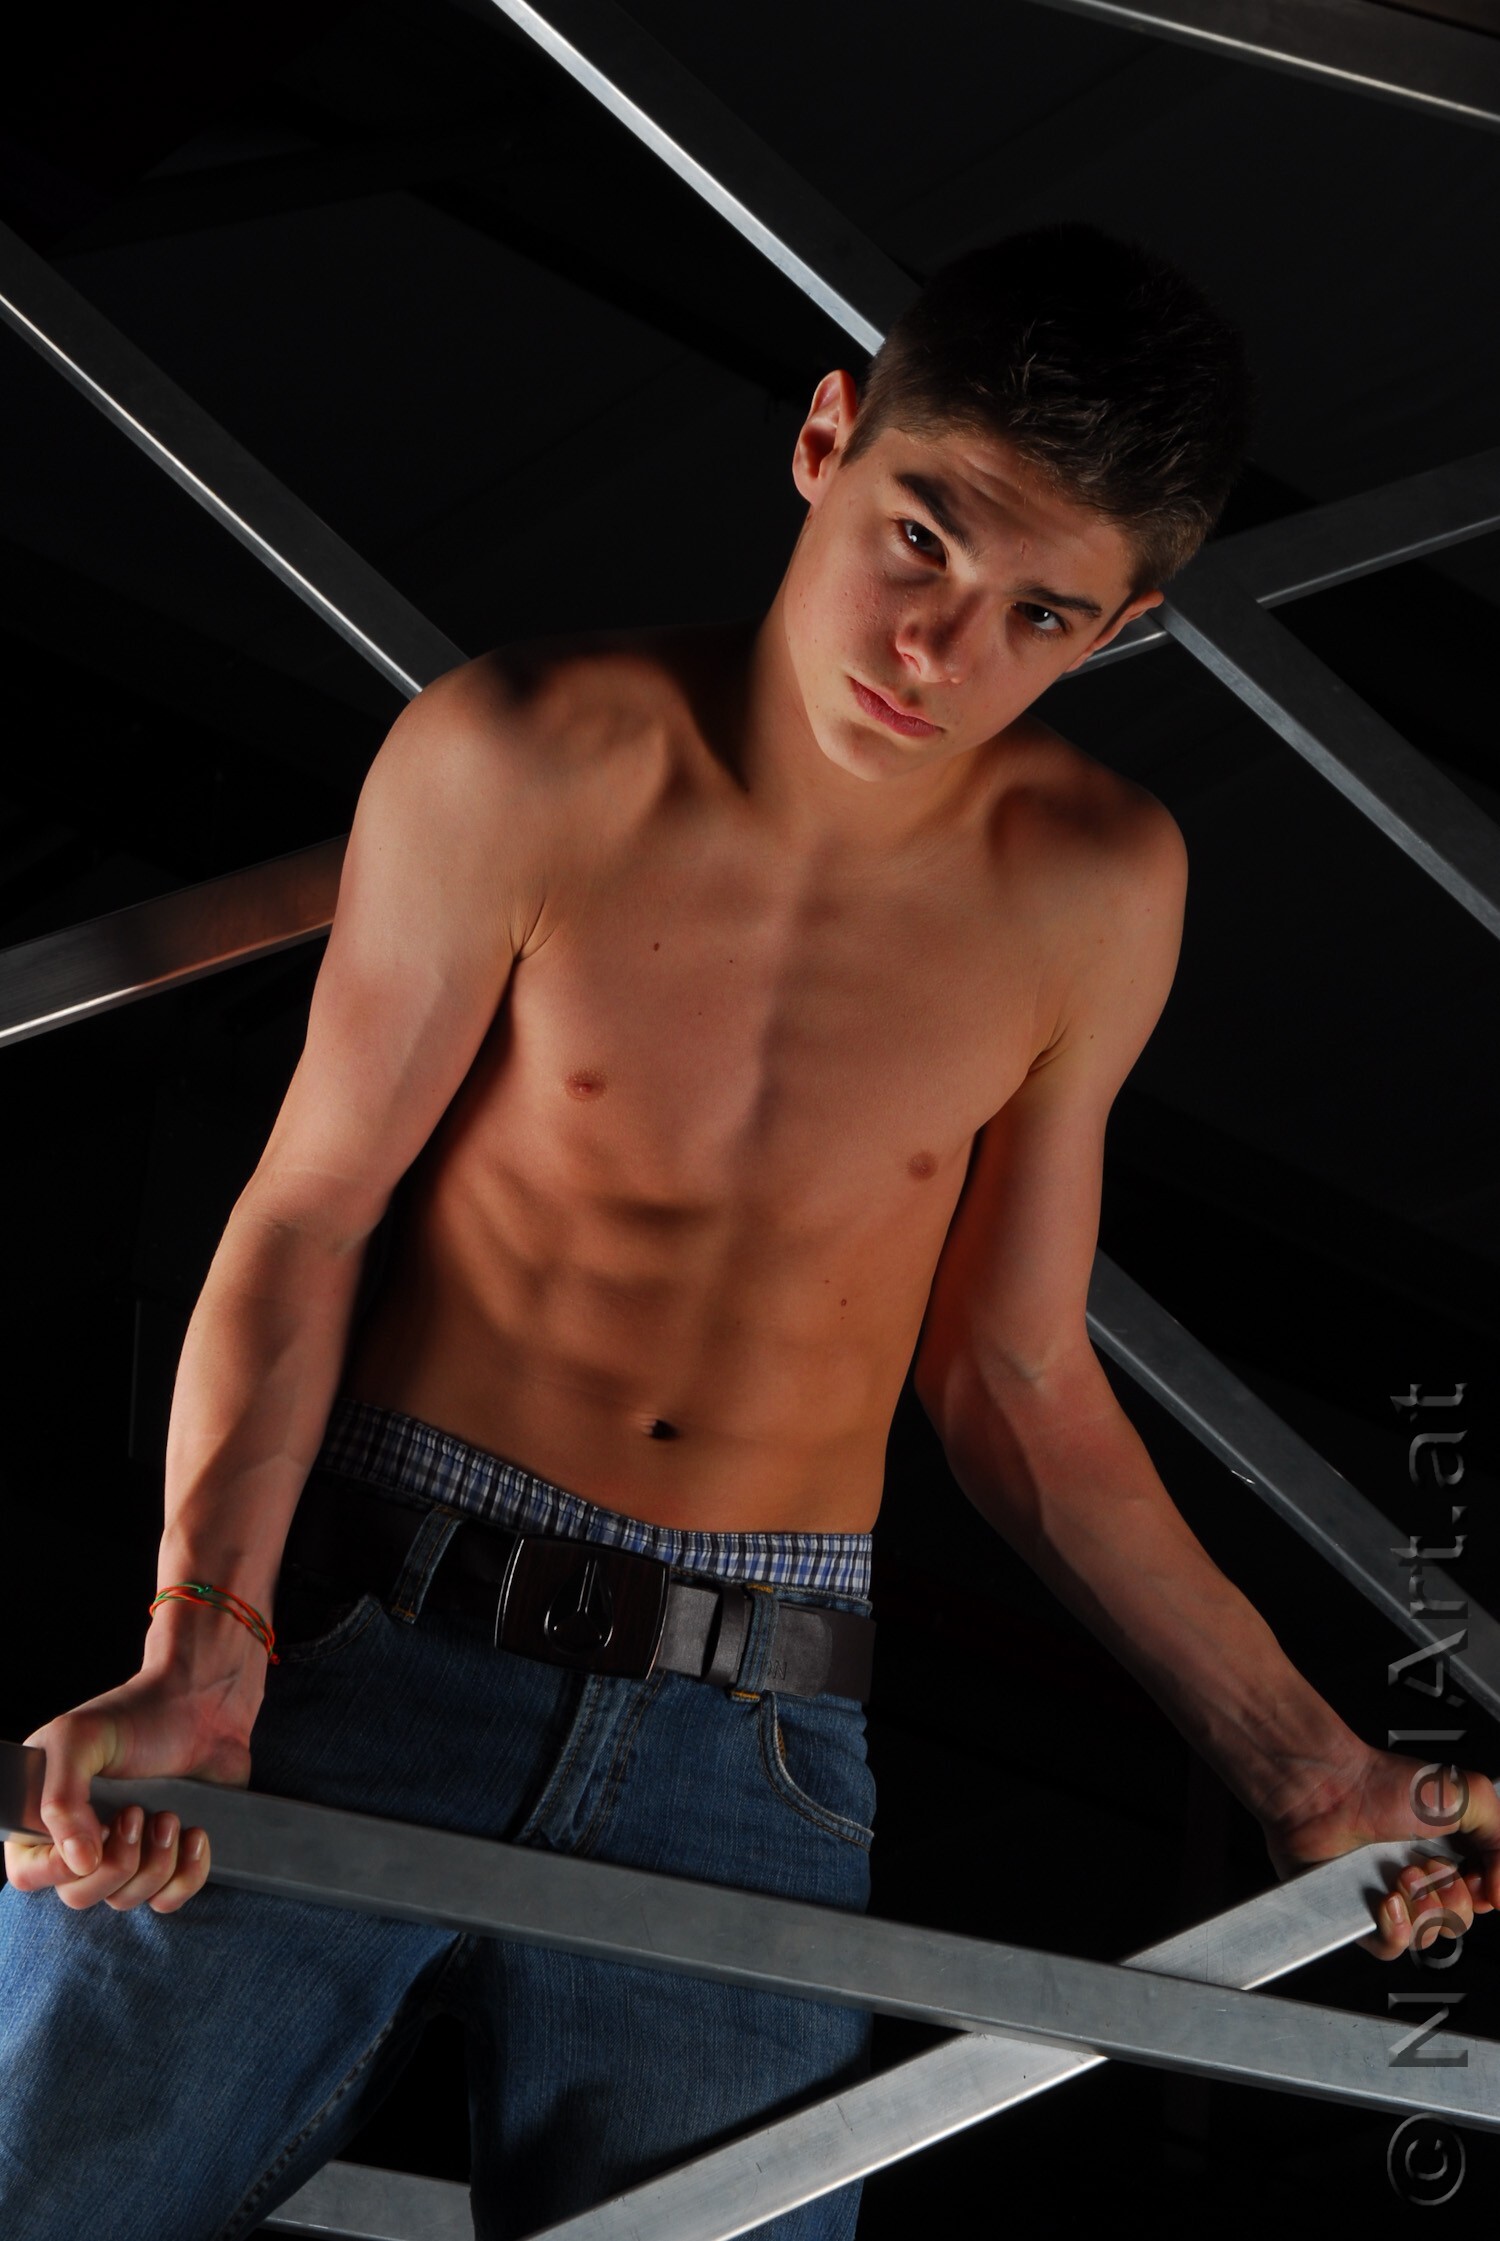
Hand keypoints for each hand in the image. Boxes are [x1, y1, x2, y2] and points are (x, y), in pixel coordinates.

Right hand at [4, 1668, 255, 1914]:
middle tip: (140, 1814)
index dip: (61, 1866)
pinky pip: (167, 1900)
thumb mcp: (80, 1740)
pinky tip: (196, 1834)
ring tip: (171, 1815)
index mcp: (45, 1814)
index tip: (101, 1828)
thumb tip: (79, 1864)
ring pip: (125, 1900)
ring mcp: (124, 1852)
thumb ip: (61, 1800)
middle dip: (117, 1862)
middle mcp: (80, 1840)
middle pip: (79, 1896)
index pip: (28, 1874)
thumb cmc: (136, 1714)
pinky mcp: (167, 1859)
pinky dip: (186, 1874)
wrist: (203, 1703)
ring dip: (156, 1861)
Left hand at [1263, 1744, 1499, 1961]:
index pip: (1481, 1895)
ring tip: (1402, 1875)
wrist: (1325, 1791)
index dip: (1483, 1893)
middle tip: (1429, 1867)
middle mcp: (1421, 1872)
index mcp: (1448, 1848)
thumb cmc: (1381, 1784)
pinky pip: (1390, 1948)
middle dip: (1451, 1897)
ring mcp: (1390, 1893)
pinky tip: (1388, 1901)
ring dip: (1422, 1909)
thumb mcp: (1467, 1795)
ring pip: (1428, 1936)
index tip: (1475, 1877)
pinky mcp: (1359, 1911)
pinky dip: (1396, 1930)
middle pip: (1460, 1919)